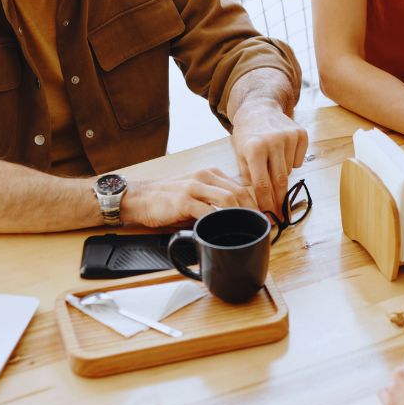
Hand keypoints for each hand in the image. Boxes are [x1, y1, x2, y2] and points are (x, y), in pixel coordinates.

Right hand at [122, 168, 255, 226]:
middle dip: (254, 211)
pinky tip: (225, 230)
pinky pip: (208, 211)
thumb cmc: (168, 199)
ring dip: (242, 216)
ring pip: (228, 199)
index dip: (256, 203)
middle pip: (240, 192)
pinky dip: (219, 221)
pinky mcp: (184, 201)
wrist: (140, 198)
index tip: (263, 218)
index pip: (241, 186)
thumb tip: (236, 216)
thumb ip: (214, 201)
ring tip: (249, 229)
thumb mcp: (195, 194)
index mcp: (211, 174)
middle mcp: (205, 177)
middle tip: (261, 227)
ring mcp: (195, 187)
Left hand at [230, 99, 307, 212]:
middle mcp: (273, 142)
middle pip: (280, 181)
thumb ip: (248, 176)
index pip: (262, 184)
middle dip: (280, 201)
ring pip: (289, 171)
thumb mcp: (239, 154)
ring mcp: (289, 137)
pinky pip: (299, 161)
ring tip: (272, 164)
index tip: (269, 216)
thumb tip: (259, 201)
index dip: (266, 203)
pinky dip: (292, 163)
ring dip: (282, 175)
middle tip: (281, 216)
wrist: (259, 108)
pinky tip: (282, 153)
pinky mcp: (301, 134)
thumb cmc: (247, 134)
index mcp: (254, 148)